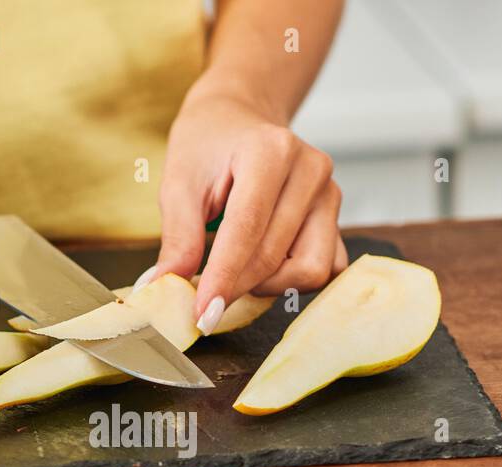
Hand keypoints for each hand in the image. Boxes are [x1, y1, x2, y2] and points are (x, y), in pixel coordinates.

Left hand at [147, 87, 346, 332]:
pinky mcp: (336, 217)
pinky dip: (292, 280)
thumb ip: (177, 238)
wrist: (239, 119)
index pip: (248, 230)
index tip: (202, 314)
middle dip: (236, 286)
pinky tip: (263, 268)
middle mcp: (310, 170)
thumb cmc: (207, 146)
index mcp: (270, 151)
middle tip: (204, 299)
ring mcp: (329, 194)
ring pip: (309, 269)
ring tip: (235, 273)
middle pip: (274, 256)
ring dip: (268, 285)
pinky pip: (325, 268)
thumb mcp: (179, 183)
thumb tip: (165, 287)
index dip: (224, 278)